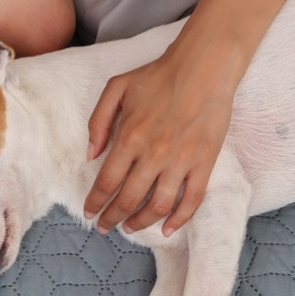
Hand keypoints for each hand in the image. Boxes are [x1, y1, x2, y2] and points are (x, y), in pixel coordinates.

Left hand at [82, 47, 236, 236]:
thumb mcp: (117, 88)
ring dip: (141, 222)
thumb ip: (98, 121)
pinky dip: (179, 219)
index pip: (107, 182)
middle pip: (128, 199)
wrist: (203, 67)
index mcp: (130, 136)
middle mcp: (154, 154)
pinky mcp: (204, 163)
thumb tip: (91, 155)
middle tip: (105, 226)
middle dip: (112, 217)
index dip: (95, 203)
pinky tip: (167, 228)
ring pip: (157, 206)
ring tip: (130, 228)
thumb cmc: (158, 75)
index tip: (89, 213)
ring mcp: (181, 161)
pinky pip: (191, 200)